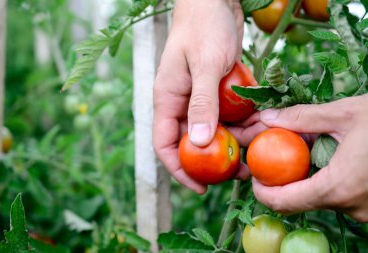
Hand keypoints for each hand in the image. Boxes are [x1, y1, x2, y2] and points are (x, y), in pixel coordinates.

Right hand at [153, 0, 244, 193]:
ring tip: (255, 150)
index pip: (165, 144)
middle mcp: (181, 103)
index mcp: (167, 99)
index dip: (179, 169)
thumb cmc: (203, 26)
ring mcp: (200, 97)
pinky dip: (241, 122)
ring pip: (214, 130)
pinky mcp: (217, 91)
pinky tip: (258, 125)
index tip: (200, 187)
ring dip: (233, 141)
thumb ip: (201, 103)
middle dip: (213, 160)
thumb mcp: (203, 65)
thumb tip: (200, 143)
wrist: (216, 1)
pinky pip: (227, 114)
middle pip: (193, 142)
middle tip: (238, 172)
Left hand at [249, 95, 367, 221]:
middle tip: (276, 155)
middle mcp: (351, 207)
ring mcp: (365, 211)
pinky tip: (332, 156)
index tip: (255, 173)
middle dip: (283, 179)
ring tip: (307, 148)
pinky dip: (328, 179)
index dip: (262, 191)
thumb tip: (267, 118)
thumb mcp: (346, 114)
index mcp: (338, 187)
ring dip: (307, 176)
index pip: (283, 202)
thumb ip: (301, 118)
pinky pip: (340, 196)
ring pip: (321, 197)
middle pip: (300, 200)